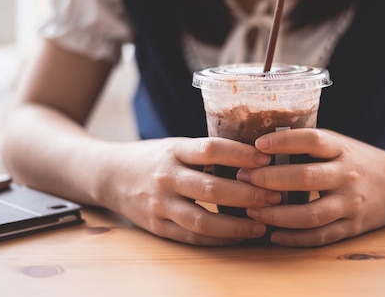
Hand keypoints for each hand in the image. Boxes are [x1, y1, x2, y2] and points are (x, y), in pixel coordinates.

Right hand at [99, 137, 281, 245]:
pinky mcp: (157, 226)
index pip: (210, 149)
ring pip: (202, 219)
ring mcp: (160, 204)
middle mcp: (166, 177)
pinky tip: (239, 236)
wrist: (109, 175)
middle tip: (275, 195)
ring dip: (236, 224)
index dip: (240, 153)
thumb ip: (205, 153)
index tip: (266, 157)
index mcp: (173, 150)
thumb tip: (254, 157)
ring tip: (262, 224)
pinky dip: (218, 239)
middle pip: (211, 187)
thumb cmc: (153, 158)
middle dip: (247, 193)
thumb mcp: (175, 146)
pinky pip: (192, 237)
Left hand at [237, 129, 384, 246]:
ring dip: (277, 214)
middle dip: (270, 179)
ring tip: (252, 209)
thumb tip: (261, 144)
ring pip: (311, 214)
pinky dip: (295, 238)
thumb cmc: (358, 161)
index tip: (258, 144)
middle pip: (306, 178)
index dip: (284, 142)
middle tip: (243, 177)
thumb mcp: (340, 144)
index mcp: (342, 149)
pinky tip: (273, 234)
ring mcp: (351, 204)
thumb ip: (309, 145)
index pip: (313, 141)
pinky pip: (320, 237)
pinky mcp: (353, 227)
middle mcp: (348, 176)